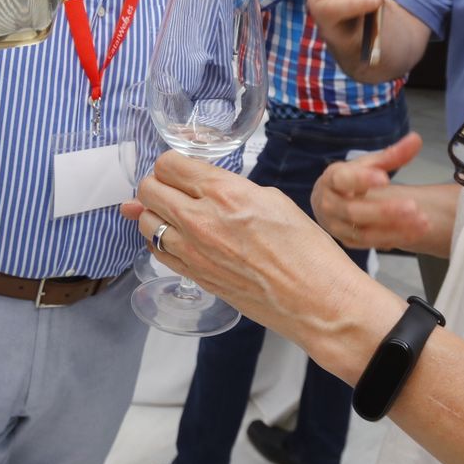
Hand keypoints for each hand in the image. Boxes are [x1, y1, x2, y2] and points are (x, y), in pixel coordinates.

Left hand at [123, 152, 370, 341]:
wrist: (316, 300)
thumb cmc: (306, 250)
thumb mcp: (272, 199)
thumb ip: (230, 188)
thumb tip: (204, 186)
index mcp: (224, 192)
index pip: (169, 165)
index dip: (172, 164)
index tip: (180, 168)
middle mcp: (201, 220)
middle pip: (149, 190)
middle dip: (158, 184)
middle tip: (174, 188)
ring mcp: (193, 252)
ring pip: (146, 222)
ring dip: (156, 213)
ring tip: (176, 214)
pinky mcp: (195, 277)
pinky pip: (158, 252)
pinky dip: (162, 241)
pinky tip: (179, 238)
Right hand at [311, 134, 455, 255]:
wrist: (329, 202)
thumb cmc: (350, 179)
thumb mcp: (367, 164)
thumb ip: (391, 154)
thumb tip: (416, 139)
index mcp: (332, 179)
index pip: (343, 180)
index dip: (362, 179)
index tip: (385, 178)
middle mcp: (330, 205)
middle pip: (354, 211)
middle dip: (385, 211)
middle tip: (413, 206)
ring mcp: (337, 227)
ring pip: (365, 233)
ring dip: (395, 229)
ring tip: (423, 221)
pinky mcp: (349, 242)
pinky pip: (372, 244)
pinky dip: (395, 238)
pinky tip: (415, 232)